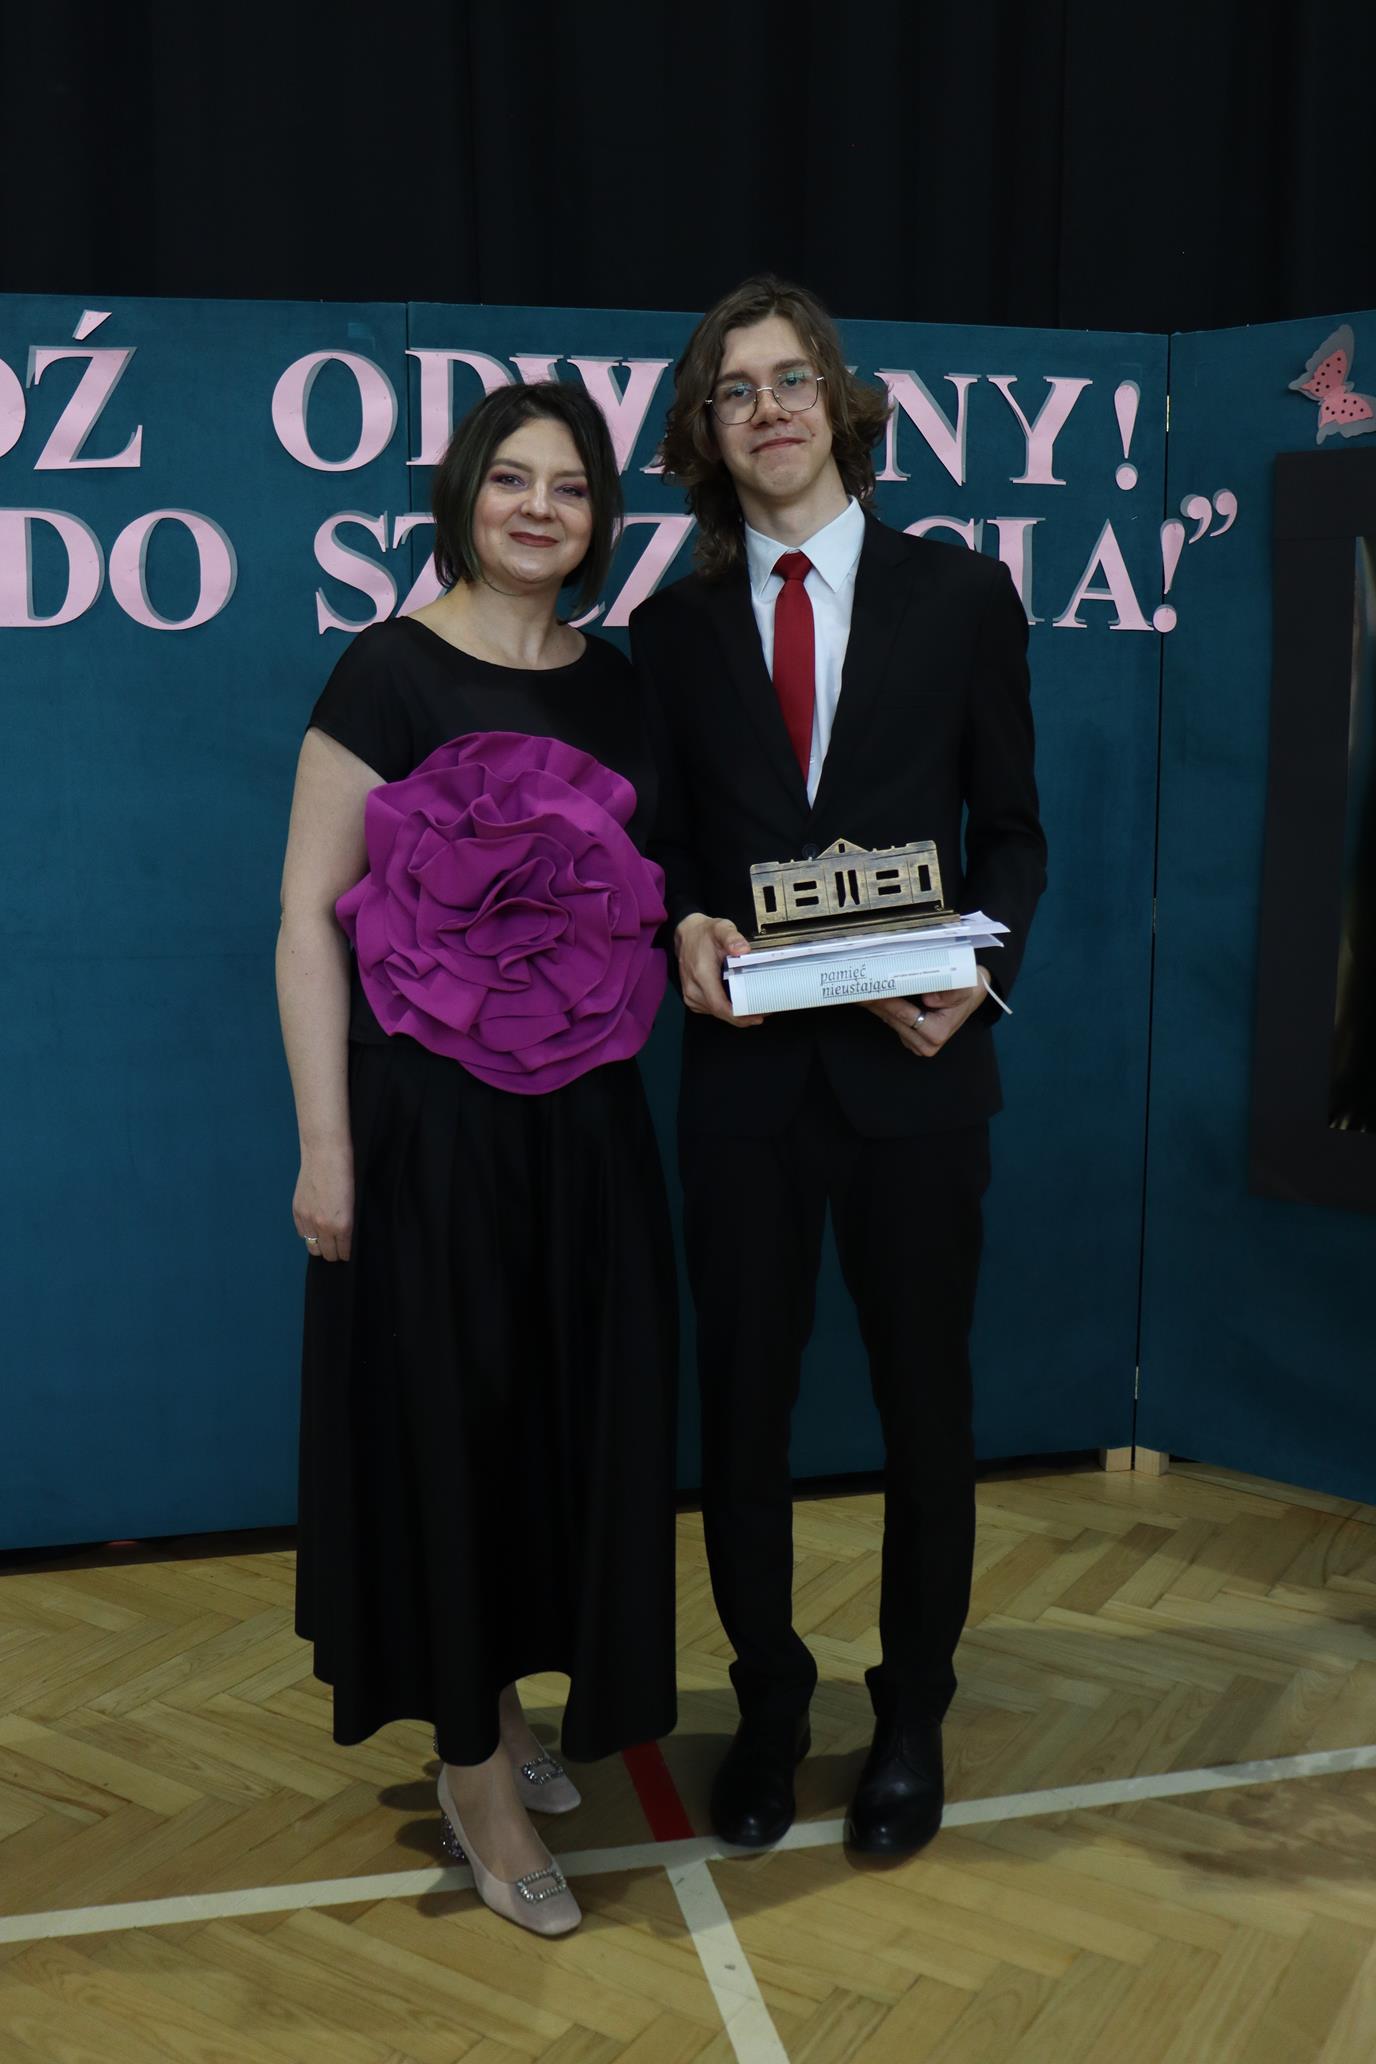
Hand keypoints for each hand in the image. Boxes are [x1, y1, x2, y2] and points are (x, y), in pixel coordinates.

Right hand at [293, 1141, 354, 1261]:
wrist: (324, 1154)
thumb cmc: (345, 1173)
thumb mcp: (352, 1202)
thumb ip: (346, 1222)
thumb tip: (342, 1236)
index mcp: (342, 1225)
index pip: (342, 1251)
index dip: (345, 1254)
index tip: (346, 1254)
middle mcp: (323, 1226)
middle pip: (327, 1254)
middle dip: (333, 1254)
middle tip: (337, 1250)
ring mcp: (308, 1219)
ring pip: (312, 1247)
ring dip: (319, 1246)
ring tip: (325, 1242)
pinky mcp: (297, 1211)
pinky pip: (301, 1233)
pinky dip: (308, 1234)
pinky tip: (314, 1229)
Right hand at [674, 913, 763, 1026]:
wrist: (687, 935)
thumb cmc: (704, 934)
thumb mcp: (721, 929)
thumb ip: (732, 937)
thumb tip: (743, 949)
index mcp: (702, 975)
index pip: (719, 1006)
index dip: (739, 1016)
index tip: (756, 1016)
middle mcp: (693, 988)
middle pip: (720, 1013)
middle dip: (742, 1016)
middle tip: (763, 1011)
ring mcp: (691, 995)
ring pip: (716, 1014)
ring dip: (735, 1014)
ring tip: (754, 1008)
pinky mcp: (692, 998)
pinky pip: (711, 1010)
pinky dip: (726, 1010)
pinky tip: (738, 1005)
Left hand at [859, 977, 987, 1058]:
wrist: (970, 994)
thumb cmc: (968, 989)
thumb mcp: (966, 987)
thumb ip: (950, 994)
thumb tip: (930, 999)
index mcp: (936, 1033)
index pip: (904, 1015)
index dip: (885, 1001)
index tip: (869, 989)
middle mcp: (924, 1044)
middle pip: (891, 1018)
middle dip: (873, 1000)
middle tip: (855, 984)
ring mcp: (915, 1043)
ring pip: (887, 1019)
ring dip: (872, 1003)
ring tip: (856, 986)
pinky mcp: (908, 1038)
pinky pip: (890, 1020)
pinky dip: (879, 1006)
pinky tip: (867, 993)